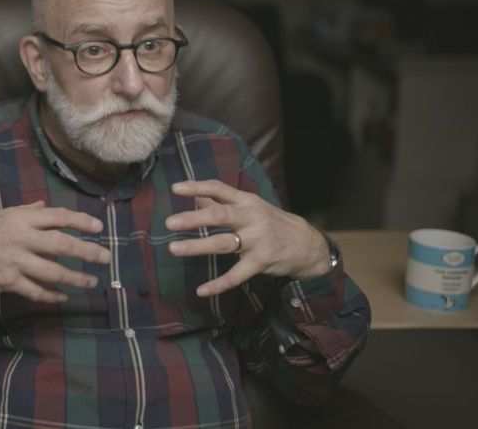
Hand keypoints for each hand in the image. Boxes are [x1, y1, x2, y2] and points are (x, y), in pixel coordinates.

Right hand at [0, 201, 110, 302]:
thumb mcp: (2, 212)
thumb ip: (27, 211)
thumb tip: (45, 206)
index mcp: (21, 218)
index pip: (58, 217)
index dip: (81, 221)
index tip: (99, 227)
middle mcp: (21, 238)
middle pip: (62, 245)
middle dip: (87, 252)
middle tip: (105, 257)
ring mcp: (15, 261)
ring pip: (53, 272)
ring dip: (76, 278)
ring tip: (91, 282)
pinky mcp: (8, 281)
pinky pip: (36, 291)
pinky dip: (52, 295)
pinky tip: (63, 296)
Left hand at [165, 180, 330, 296]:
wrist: (307, 244)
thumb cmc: (270, 222)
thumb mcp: (250, 207)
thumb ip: (223, 202)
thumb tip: (196, 198)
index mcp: (246, 201)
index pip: (219, 189)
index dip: (197, 187)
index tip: (175, 189)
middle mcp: (251, 218)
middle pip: (219, 215)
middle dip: (193, 219)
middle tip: (170, 223)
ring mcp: (257, 240)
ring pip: (223, 243)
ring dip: (197, 247)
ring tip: (174, 249)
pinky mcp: (261, 261)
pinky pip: (237, 275)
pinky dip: (219, 284)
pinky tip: (201, 290)